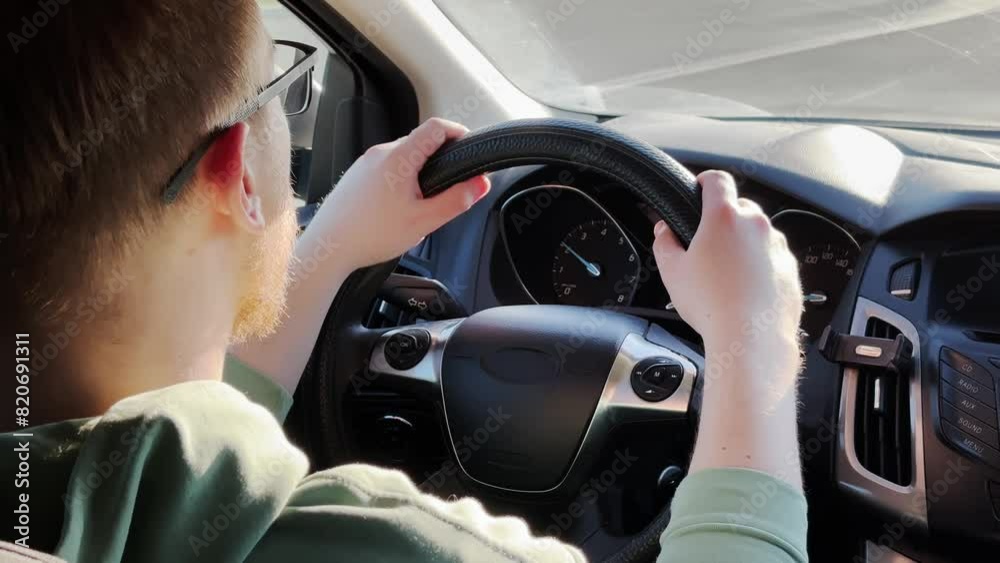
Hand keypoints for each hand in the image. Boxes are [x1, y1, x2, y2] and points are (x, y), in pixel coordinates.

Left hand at [309, 118, 490, 270]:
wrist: (328, 247)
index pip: (436, 127)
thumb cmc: (370, 235)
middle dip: (440, 158)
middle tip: (450, 184)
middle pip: (420, 142)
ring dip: (419, 171)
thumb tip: (480, 185)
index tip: (468, 145)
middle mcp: (380, 153)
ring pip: (402, 157)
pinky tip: (398, 207)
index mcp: (399, 158)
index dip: (458, 132)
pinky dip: (400, 180)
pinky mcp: (356, 176)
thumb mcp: (424, 221)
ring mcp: (365, 163)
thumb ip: (456, 200)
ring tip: (422, 202)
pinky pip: (386, 168)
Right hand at [652, 171, 802, 351]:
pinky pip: (772, 257)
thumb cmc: (712, 305)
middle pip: (739, 207)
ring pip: (758, 233)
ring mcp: (777, 246)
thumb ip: (664, 242)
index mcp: (724, 217)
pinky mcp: (790, 268)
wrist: (750, 338)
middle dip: (723, 219)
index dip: (706, 181)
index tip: (701, 188)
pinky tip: (744, 288)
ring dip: (743, 243)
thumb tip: (664, 231)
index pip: (717, 180)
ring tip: (726, 273)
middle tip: (707, 245)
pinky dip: (760, 265)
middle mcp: (756, 225)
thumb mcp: (672, 271)